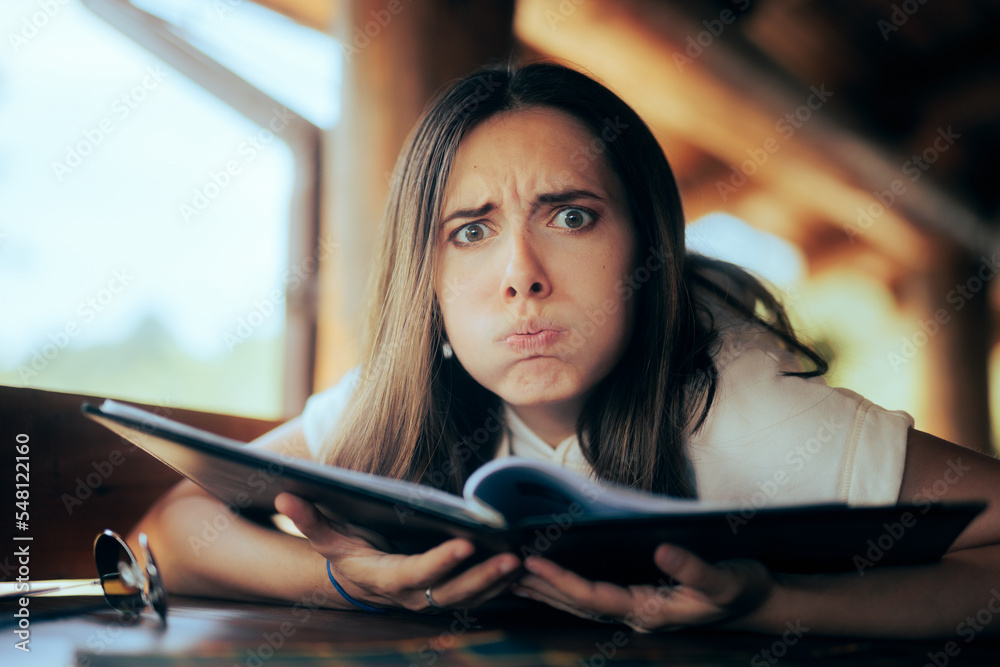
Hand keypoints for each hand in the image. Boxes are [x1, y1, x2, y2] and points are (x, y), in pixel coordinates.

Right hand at [275, 492, 519, 611]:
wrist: (359, 583)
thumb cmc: (346, 553)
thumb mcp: (327, 538)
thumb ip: (309, 519)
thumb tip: (284, 492)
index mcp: (385, 578)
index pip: (415, 573)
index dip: (440, 563)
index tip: (464, 544)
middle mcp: (412, 595)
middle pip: (451, 592)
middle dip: (482, 577)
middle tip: (509, 558)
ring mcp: (433, 599)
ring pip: (471, 598)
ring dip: (498, 582)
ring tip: (524, 562)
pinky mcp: (449, 595)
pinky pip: (480, 596)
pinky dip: (502, 585)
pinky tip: (526, 568)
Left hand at [511, 544, 774, 631]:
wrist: (757, 601)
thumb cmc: (741, 589)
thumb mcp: (724, 579)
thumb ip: (693, 569)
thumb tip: (662, 551)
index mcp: (650, 610)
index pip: (594, 597)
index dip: (561, 581)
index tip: (533, 563)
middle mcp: (636, 614)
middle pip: (577, 603)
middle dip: (540, 587)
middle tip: (503, 569)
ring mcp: (636, 610)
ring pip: (580, 603)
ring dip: (546, 590)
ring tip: (512, 575)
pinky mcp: (638, 601)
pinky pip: (592, 598)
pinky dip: (566, 588)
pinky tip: (549, 579)